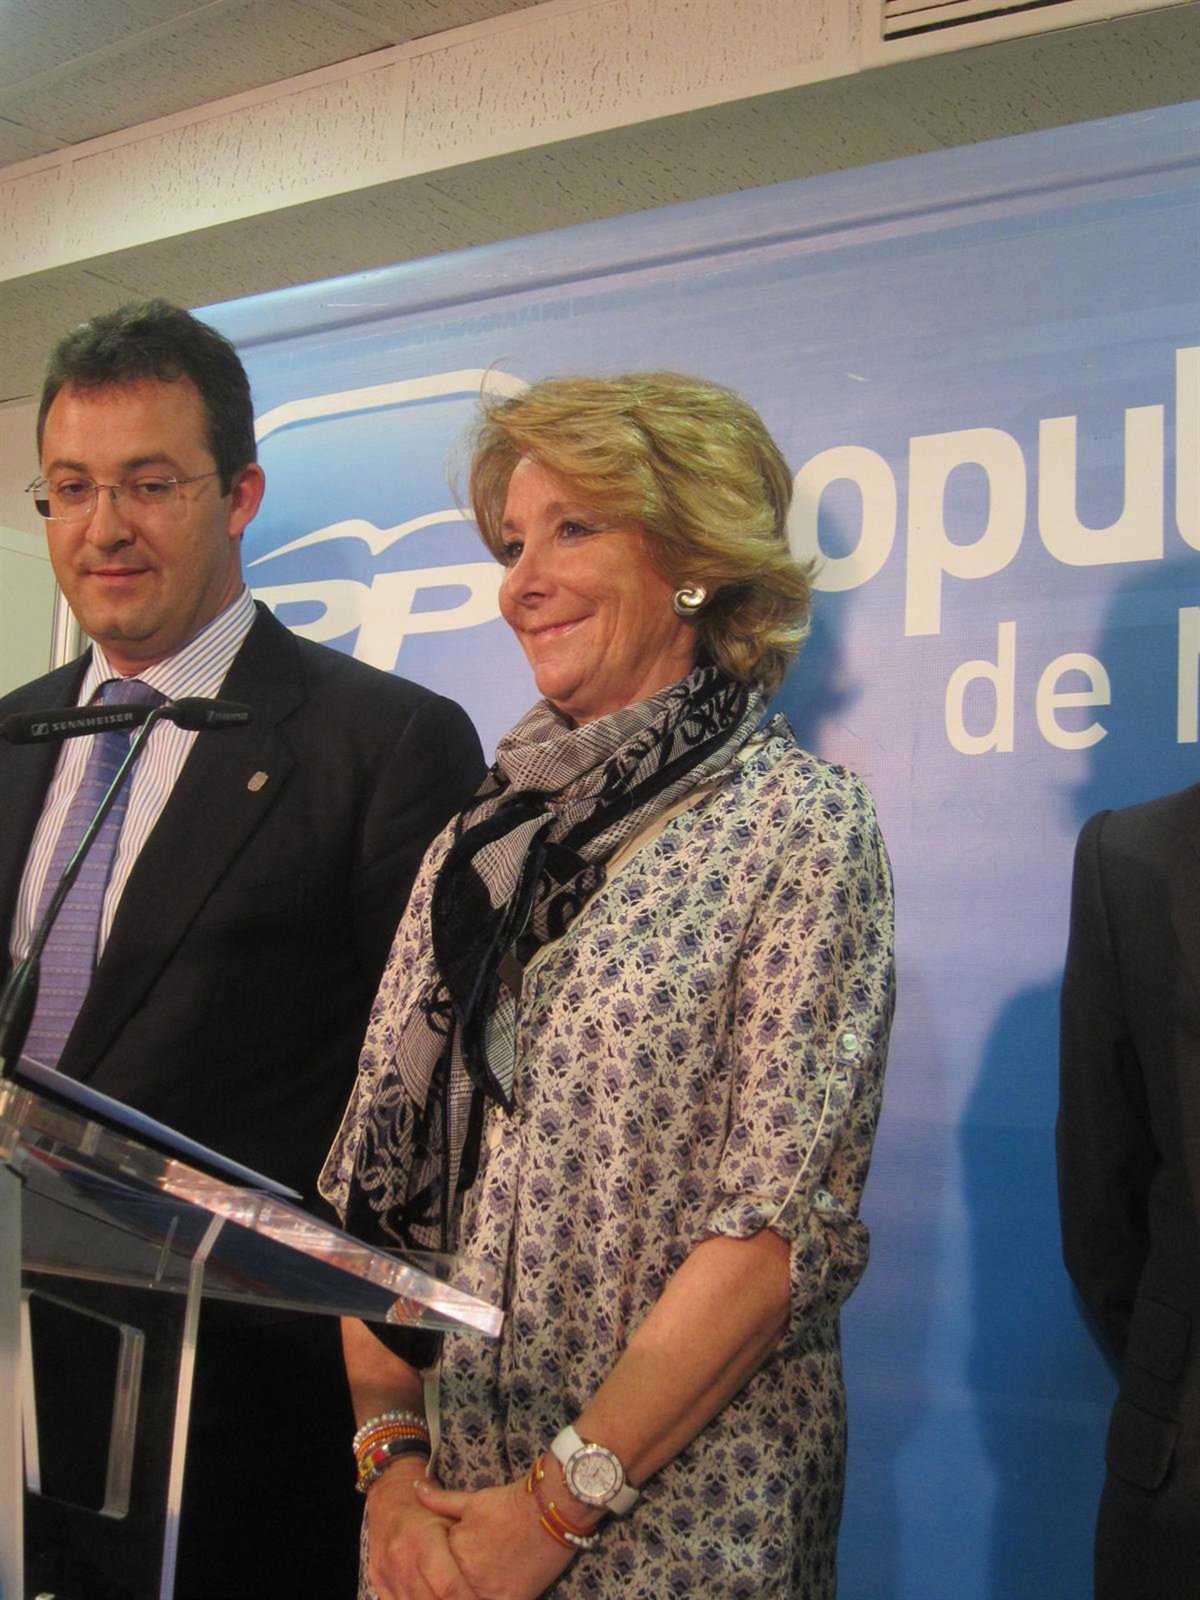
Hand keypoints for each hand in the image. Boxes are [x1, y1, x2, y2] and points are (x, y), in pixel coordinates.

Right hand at [366, 1462, 479, 1599]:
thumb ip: (466, 1542)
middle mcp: (401, 1559)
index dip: (468, 1599)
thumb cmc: (428, 1509)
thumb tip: (494, 1572)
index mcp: (421, 1540)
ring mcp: (387, 1574)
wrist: (390, 1500)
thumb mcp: (449, 1516)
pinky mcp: (379, 1584)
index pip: (448, 1586)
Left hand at [416, 1478, 577, 1599]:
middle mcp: (465, 1573)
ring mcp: (487, 1590)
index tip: (450, 1567)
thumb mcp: (473, 1500)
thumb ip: (441, 1501)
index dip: (441, 1570)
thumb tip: (417, 1489)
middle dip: (453, 1586)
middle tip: (474, 1571)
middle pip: (449, 1589)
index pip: (435, 1570)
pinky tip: (495, 1590)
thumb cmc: (512, 1502)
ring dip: (467, 1593)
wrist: (552, 1508)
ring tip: (485, 1578)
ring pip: (465, 1598)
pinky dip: (487, 1599)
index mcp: (452, 1549)